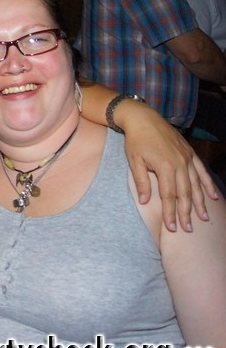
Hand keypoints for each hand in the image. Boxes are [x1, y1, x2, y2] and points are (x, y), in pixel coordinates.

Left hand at [120, 103, 216, 230]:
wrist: (143, 118)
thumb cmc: (135, 140)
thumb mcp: (134, 161)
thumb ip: (141, 181)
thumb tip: (145, 201)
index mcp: (165, 167)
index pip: (169, 196)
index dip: (171, 212)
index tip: (172, 227)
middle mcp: (180, 163)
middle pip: (185, 193)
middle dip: (187, 213)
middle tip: (189, 229)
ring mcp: (187, 158)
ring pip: (196, 185)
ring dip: (200, 202)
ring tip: (204, 218)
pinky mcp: (190, 153)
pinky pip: (201, 171)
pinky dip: (208, 184)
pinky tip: (213, 196)